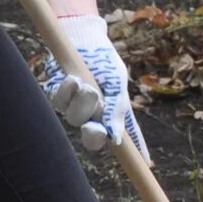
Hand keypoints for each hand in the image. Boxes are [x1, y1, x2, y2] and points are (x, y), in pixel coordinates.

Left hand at [37, 13, 146, 158]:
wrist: (82, 36)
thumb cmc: (104, 60)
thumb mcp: (118, 84)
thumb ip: (118, 111)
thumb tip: (118, 140)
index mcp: (112, 113)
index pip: (124, 137)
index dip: (134, 154)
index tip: (145, 165)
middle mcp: (93, 114)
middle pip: (93, 140)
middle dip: (93, 136)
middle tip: (94, 128)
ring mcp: (74, 106)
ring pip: (74, 119)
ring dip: (81, 104)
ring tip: (87, 86)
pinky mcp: (56, 94)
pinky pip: (58, 102)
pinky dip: (66, 91)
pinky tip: (73, 78)